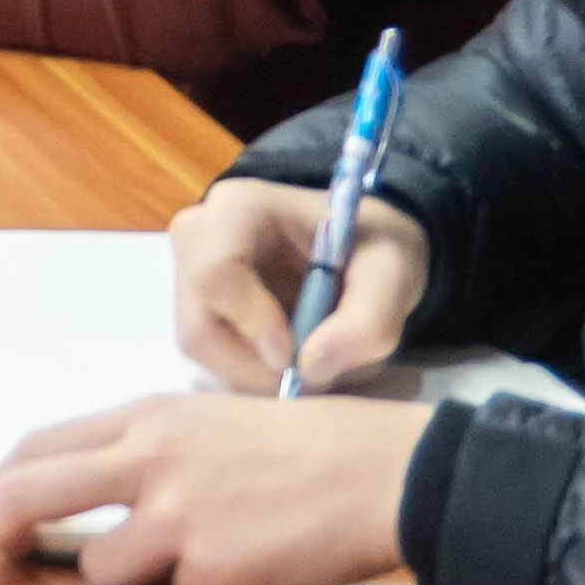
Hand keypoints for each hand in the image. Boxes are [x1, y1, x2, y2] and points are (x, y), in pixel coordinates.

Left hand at [0, 394, 432, 584]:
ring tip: (197, 551)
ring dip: (130, 574)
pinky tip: (253, 560)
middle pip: (32, 494)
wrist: (381, 474)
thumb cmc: (308, 443)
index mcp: (147, 418)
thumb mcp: (214, 420)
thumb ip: (152, 449)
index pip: (42, 444)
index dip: (7, 479)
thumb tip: (101, 487)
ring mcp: (175, 519)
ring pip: (102, 568)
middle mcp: (147, 462)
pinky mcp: (210, 571)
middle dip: (1, 524)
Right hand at [171, 175, 430, 391]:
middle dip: (257, 366)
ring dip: (257, 373)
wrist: (359, 245)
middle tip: (311, 375)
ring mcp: (189, 270)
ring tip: (308, 362)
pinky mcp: (196, 303)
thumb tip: (310, 368)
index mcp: (239, 208)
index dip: (253, 324)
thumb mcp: (394, 274)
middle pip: (200, 325)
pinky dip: (252, 370)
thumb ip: (368, 321)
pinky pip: (210, 354)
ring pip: (201, 346)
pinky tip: (290, 355)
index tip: (298, 356)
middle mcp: (197, 235)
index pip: (215, 274)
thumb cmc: (372, 245)